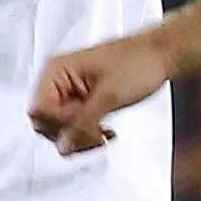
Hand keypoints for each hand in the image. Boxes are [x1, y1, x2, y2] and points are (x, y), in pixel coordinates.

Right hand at [29, 31, 178, 154]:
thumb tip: (64, 145)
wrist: (162, 55)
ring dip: (81, 137)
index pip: (38, 111)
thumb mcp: (109, 96)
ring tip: (103, 136)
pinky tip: (106, 133)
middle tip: (95, 137)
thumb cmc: (139, 62)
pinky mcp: (84, 99)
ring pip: (61, 127)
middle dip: (70, 135)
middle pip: (46, 122)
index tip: (84, 124)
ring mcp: (71, 91)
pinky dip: (89, 133)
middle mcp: (58, 80)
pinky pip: (76, 124)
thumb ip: (83, 122)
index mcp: (56, 71)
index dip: (60, 124)